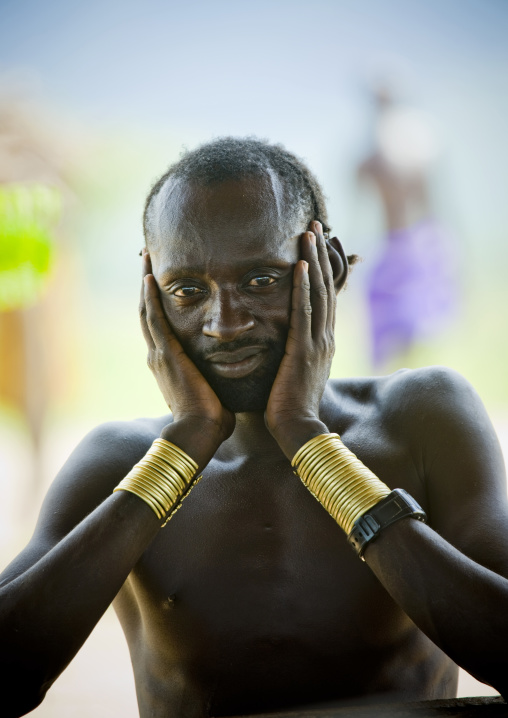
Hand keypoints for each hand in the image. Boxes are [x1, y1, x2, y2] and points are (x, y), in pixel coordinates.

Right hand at [139, 251, 234, 452]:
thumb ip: (215, 379)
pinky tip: (149, 277)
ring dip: (145, 284)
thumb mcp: (211, 391)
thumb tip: (232, 375)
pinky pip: (154, 320)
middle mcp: (158, 356)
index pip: (161, 326)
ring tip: (145, 258)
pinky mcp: (166, 355)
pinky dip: (150, 298)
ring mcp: (159, 354)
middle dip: (147, 286)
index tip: (161, 282)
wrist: (199, 434)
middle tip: (148, 260)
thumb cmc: (210, 420)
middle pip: (148, 312)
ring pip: (147, 311)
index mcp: (169, 364)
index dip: (158, 303)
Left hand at [265, 221, 334, 458]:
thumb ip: (294, 353)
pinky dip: (303, 285)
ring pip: (318, 292)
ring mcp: (317, 342)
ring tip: (310, 230)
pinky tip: (300, 263)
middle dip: (322, 254)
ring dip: (314, 259)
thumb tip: (287, 344)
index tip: (320, 243)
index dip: (324, 268)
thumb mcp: (296, 372)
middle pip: (326, 286)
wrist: (297, 430)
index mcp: (322, 342)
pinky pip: (304, 311)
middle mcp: (325, 337)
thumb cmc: (290, 406)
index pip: (326, 297)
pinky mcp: (303, 349)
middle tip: (317, 224)